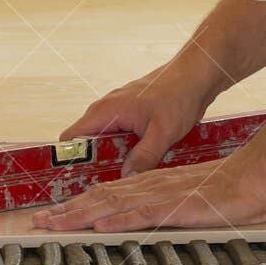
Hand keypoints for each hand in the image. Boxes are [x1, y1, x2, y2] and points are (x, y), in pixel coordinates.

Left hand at [31, 156, 265, 232]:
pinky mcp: (176, 206)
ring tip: (53, 223)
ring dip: (80, 214)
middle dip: (67, 210)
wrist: (255, 178)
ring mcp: (162, 195)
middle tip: (38, 220)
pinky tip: (99, 224)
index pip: (109, 194)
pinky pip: (142, 213)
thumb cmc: (231, 192)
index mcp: (154, 186)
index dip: (79, 204)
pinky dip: (117, 219)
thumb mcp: (194, 201)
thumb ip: (172, 209)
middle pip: (101, 197)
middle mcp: (152, 187)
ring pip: (113, 204)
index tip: (56, 214)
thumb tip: (155, 218)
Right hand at [58, 58, 219, 174]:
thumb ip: (144, 157)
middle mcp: (106, 111)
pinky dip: (123, 151)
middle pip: (86, 145)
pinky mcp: (130, 116)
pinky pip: (118, 138)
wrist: (197, 75)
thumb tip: (125, 179)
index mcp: (105, 112)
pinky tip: (136, 166)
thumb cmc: (179, 96)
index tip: (76, 183)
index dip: (68, 161)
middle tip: (103, 189)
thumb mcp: (163, 132)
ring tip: (119, 182)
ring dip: (110, 160)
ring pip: (104, 143)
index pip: (70, 139)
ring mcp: (118, 112)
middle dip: (92, 167)